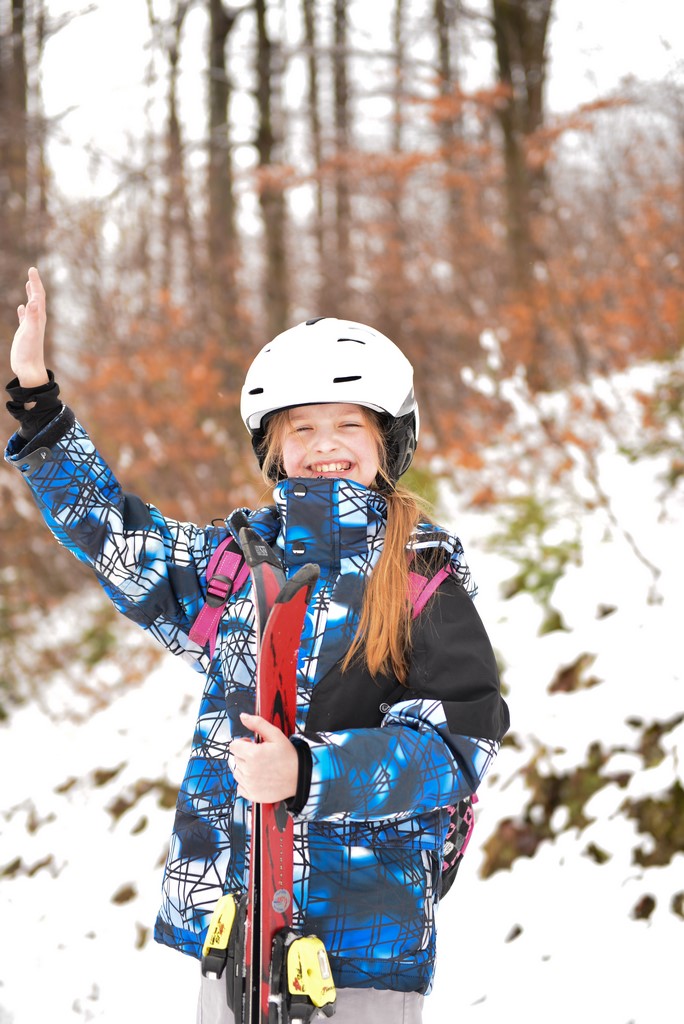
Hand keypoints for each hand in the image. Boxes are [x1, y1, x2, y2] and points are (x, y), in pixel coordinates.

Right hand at [11, 267, 48, 388]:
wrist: (29, 369)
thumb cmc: (29, 352)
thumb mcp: (30, 332)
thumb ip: (32, 317)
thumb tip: (34, 301)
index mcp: (39, 318)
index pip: (39, 295)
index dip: (35, 282)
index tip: (32, 269)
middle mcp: (37, 320)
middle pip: (37, 298)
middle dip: (34, 284)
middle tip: (32, 271)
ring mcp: (31, 326)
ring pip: (32, 306)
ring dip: (31, 295)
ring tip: (29, 285)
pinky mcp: (25, 333)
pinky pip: (25, 318)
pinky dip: (24, 310)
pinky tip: (22, 307)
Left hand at [230, 713, 298, 803]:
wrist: (300, 777)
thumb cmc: (289, 756)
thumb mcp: (276, 735)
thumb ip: (257, 724)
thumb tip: (243, 717)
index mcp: (253, 755)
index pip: (233, 746)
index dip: (243, 743)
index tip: (253, 745)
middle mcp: (249, 771)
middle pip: (236, 758)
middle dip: (245, 755)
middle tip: (261, 756)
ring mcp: (250, 785)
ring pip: (237, 772)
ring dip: (245, 768)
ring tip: (260, 767)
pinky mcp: (252, 795)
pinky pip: (240, 786)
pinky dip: (246, 782)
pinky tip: (259, 778)